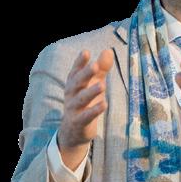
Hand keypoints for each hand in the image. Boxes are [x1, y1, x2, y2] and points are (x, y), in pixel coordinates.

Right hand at [58, 50, 113, 164]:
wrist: (73, 131)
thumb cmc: (85, 103)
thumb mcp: (93, 84)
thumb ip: (101, 69)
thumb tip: (109, 50)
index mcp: (74, 84)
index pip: (75, 71)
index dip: (80, 62)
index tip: (86, 52)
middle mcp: (71, 95)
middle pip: (77, 83)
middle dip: (85, 74)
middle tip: (95, 66)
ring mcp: (74, 109)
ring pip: (82, 99)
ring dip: (91, 92)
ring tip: (102, 85)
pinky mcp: (79, 122)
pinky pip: (86, 116)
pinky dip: (94, 110)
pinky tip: (104, 104)